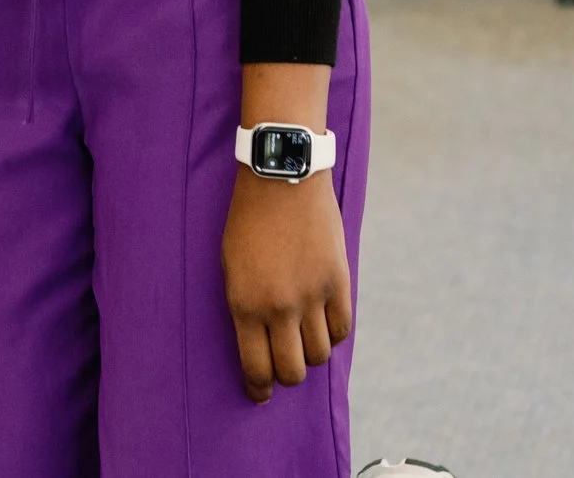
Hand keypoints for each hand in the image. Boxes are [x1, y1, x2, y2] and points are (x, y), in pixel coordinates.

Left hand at [224, 62, 352, 402]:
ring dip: (311, 354)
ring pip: (319, 355)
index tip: (259, 395)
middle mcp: (278, 307)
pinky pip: (342, 329)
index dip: (258, 389)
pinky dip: (334, 334)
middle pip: (292, 371)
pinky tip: (324, 325)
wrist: (280, 178)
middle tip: (284, 368)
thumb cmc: (246, 220)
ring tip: (303, 342)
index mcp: (244, 304)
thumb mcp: (231, 266)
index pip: (256, 368)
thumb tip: (260, 343)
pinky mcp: (338, 281)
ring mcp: (311, 296)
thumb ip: (246, 306)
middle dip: (286, 377)